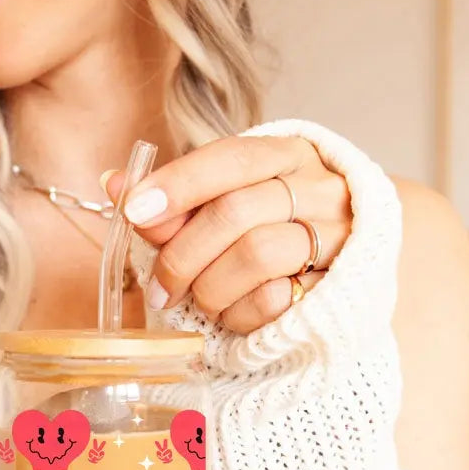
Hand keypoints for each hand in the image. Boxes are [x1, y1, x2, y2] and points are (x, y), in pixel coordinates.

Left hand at [103, 135, 352, 333]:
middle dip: (182, 256)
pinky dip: (238, 314)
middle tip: (159, 289)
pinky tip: (232, 314)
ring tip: (200, 301)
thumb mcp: (227, 205)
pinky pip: (274, 300)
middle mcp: (318, 188)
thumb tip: (114, 182)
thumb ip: (175, 200)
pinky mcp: (337, 285)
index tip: (135, 211)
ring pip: (255, 255)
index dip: (178, 184)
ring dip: (210, 288)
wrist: (354, 268)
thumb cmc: (274, 230)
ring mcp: (335, 236)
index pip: (230, 158)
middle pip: (234, 212)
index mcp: (286, 155)